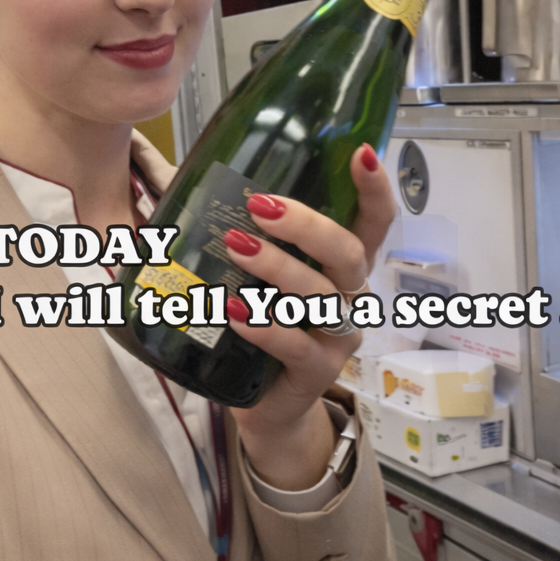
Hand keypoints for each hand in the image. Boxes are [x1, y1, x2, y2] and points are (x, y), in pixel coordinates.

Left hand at [223, 142, 396, 490]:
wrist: (267, 407)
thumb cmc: (263, 326)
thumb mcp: (262, 277)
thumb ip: (247, 234)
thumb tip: (184, 178)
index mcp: (344, 265)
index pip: (375, 221)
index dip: (375, 187)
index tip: (360, 153)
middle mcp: (350, 297)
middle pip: (348, 252)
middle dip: (307, 226)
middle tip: (260, 207)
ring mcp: (338, 338)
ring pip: (321, 297)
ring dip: (279, 268)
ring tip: (237, 247)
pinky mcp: (315, 373)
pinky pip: (296, 346)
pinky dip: (266, 326)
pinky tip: (235, 311)